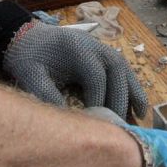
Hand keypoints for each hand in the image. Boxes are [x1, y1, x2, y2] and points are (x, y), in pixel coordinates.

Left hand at [2, 19, 147, 119]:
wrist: (28, 38)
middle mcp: (95, 46)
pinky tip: (138, 109)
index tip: (95, 122)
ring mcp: (102, 49)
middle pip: (116, 72)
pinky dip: (132, 89)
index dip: (98, 99)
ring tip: (137, 120)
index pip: (96, 75)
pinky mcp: (104, 55)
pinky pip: (124, 72)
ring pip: (125, 71)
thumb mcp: (31, 76)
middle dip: (119, 101)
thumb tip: (69, 121)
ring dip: (133, 94)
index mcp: (76, 48)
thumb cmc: (28, 58)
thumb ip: (47, 95)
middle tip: (117, 128)